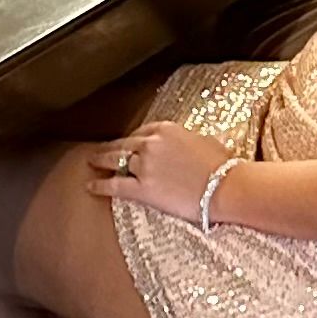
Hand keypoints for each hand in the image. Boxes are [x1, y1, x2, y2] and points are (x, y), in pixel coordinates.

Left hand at [85, 120, 229, 220]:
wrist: (226, 187)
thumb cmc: (223, 166)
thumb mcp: (206, 141)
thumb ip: (189, 139)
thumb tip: (188, 143)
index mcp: (167, 129)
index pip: (143, 131)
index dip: (134, 139)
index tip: (129, 143)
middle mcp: (151, 144)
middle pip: (124, 143)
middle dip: (111, 147)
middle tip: (100, 151)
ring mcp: (145, 165)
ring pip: (115, 160)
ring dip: (100, 161)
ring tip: (91, 162)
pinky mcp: (142, 188)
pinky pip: (114, 185)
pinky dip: (100, 185)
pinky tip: (90, 186)